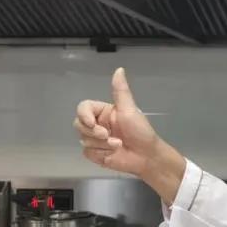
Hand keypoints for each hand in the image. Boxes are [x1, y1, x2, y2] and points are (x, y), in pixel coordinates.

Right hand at [73, 68, 185, 202]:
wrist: (147, 156)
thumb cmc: (140, 131)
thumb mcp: (130, 110)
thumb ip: (121, 91)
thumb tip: (119, 69)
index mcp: (104, 112)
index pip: (83, 108)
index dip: (83, 115)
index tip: (91, 123)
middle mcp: (97, 124)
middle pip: (78, 124)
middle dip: (93, 132)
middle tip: (108, 136)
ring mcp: (95, 140)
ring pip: (83, 139)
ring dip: (101, 144)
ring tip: (117, 145)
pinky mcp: (95, 153)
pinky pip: (87, 152)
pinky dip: (100, 153)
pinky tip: (113, 154)